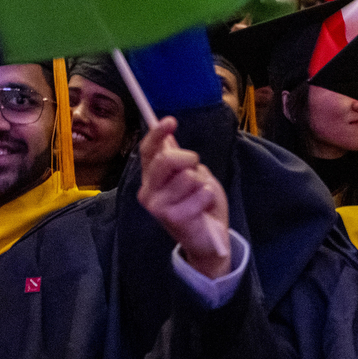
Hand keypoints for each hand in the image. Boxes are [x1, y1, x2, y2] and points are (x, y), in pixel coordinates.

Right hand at [137, 117, 232, 278]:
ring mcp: (158, 207)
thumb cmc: (199, 202)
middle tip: (196, 168)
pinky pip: (200, 192)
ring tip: (199, 196)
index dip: (157, 134)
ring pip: (187, 177)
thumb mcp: (192, 175)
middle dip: (189, 158)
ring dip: (201, 183)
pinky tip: (203, 209)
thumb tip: (167, 135)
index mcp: (151, 177)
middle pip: (166, 160)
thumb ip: (179, 159)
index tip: (170, 121)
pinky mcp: (172, 219)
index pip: (148, 150)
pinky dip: (208, 197)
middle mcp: (148, 192)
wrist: (209, 237)